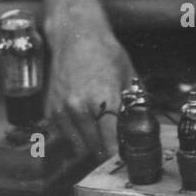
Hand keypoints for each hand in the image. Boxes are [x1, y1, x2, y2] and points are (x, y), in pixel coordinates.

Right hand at [45, 21, 137, 161]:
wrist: (75, 35)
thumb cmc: (105, 52)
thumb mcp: (129, 76)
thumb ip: (136, 104)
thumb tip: (145, 124)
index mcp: (103, 101)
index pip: (111, 143)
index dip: (120, 155)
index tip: (127, 159)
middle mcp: (79, 108)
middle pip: (94, 149)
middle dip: (106, 152)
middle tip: (116, 150)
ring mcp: (62, 110)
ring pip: (77, 146)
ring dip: (90, 147)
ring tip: (101, 140)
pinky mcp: (50, 110)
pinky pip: (63, 136)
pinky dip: (74, 137)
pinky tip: (84, 128)